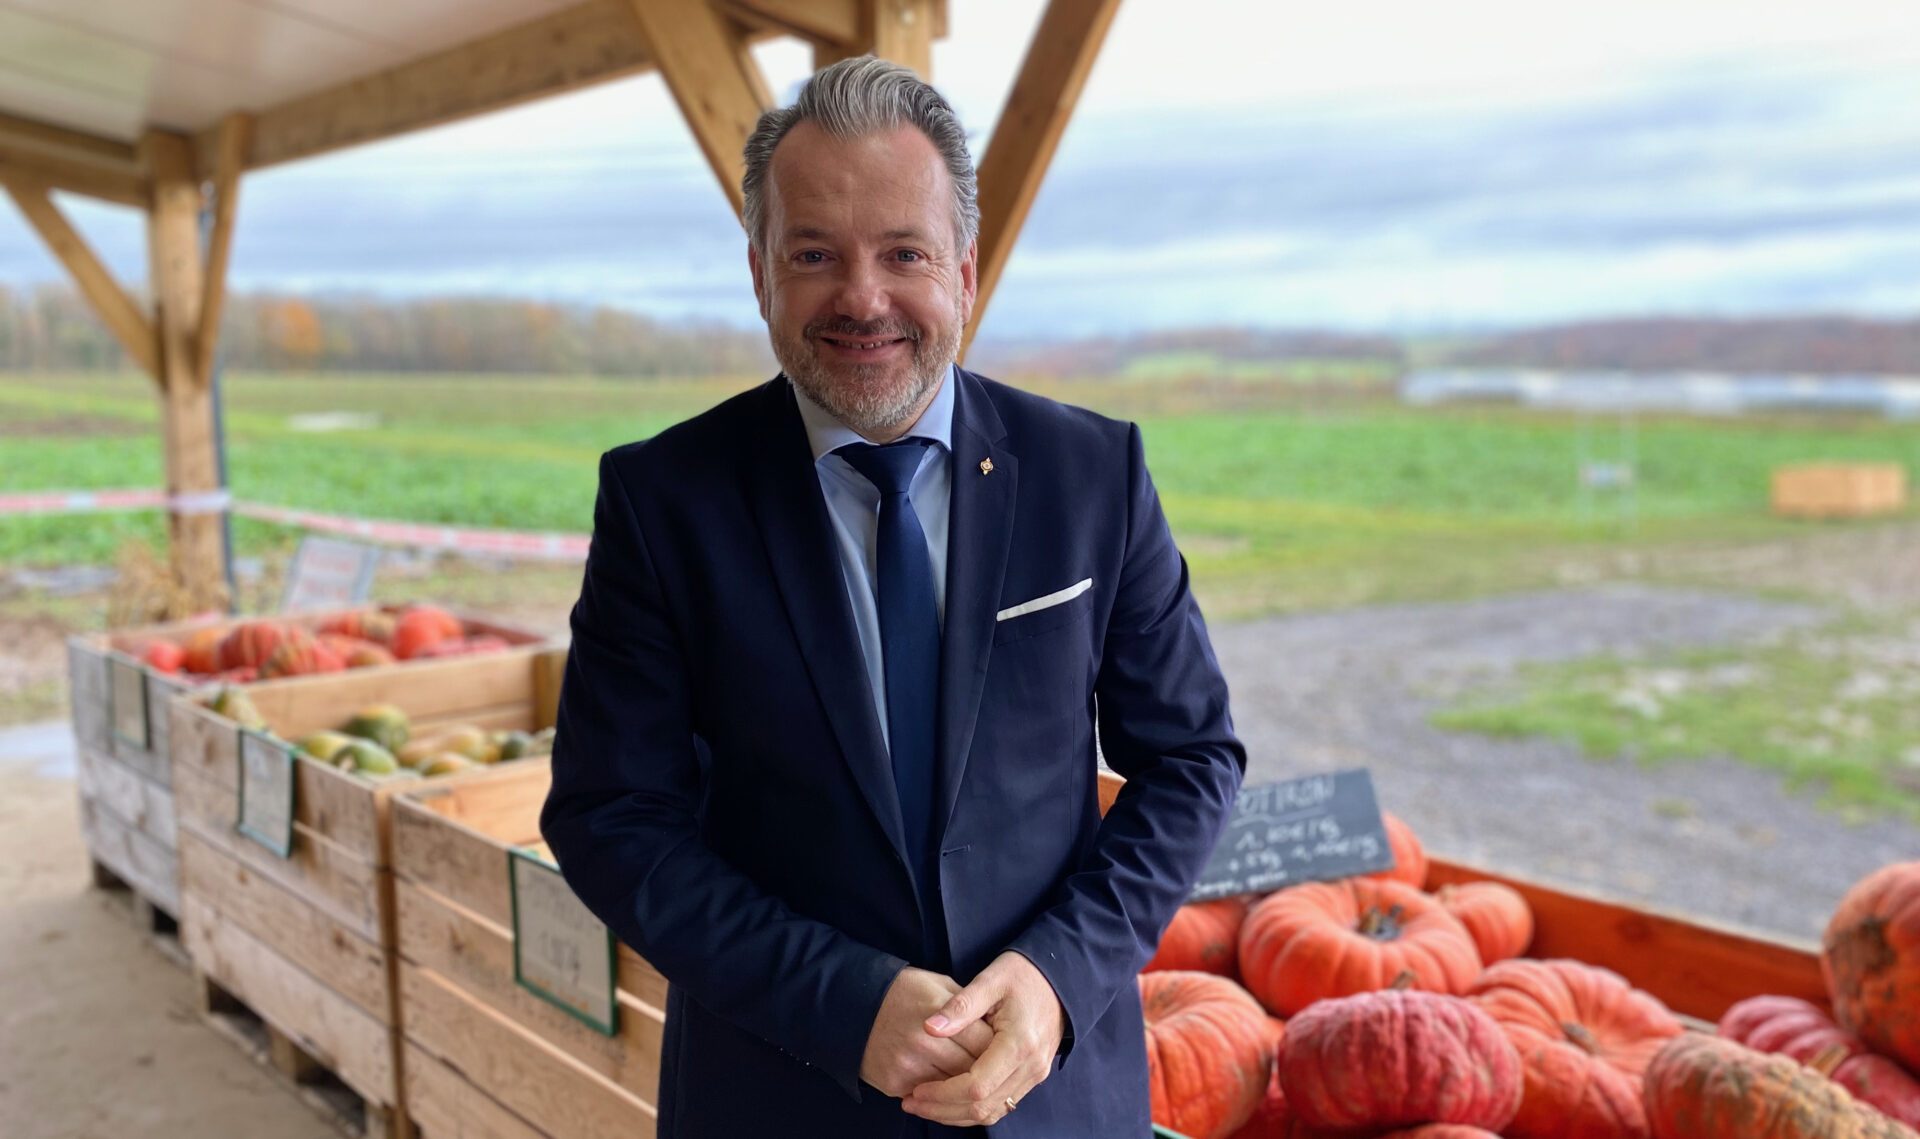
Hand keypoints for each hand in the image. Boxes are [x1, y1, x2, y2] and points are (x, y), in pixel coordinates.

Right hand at [861, 967, 994, 1096]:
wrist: (850, 1006)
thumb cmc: (900, 991)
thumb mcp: (937, 984)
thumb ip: (968, 1006)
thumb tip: (995, 1028)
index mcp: (939, 1013)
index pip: (985, 1043)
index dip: (998, 1048)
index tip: (1003, 1048)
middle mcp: (924, 1042)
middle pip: (972, 1070)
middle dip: (986, 1070)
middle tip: (995, 1068)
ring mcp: (908, 1066)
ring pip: (954, 1089)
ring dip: (965, 1086)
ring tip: (975, 1079)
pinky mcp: (896, 1083)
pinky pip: (930, 1097)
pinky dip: (942, 1093)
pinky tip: (947, 1085)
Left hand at [903, 951, 1064, 1126]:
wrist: (1059, 978)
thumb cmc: (1023, 975)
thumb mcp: (990, 981)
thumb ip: (960, 1006)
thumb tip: (929, 1028)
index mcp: (1019, 1044)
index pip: (976, 1086)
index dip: (942, 1093)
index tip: (916, 1090)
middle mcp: (1030, 1066)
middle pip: (983, 1106)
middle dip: (944, 1110)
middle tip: (911, 1102)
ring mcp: (1034, 1074)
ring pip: (992, 1112)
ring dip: (956, 1114)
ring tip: (925, 1105)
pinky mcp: (1032, 1075)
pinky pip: (1001, 1104)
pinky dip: (973, 1108)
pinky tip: (949, 1100)